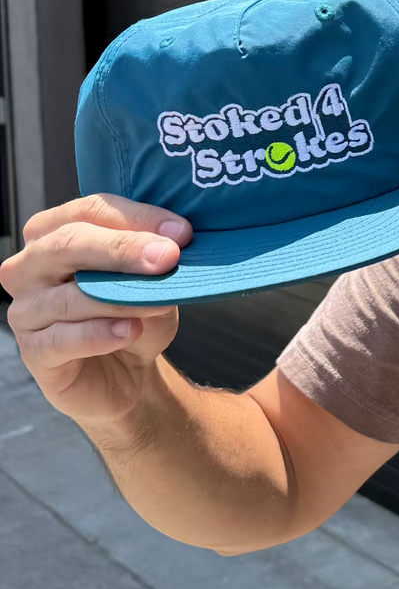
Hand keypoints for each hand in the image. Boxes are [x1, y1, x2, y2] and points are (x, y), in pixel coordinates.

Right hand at [1, 195, 190, 432]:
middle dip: (122, 248)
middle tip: (168, 257)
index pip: (89, 211)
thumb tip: (175, 239)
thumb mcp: (152, 281)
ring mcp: (25, 310)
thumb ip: (155, 258)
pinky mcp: (33, 352)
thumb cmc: (132, 316)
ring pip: (70, 296)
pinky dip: (100, 334)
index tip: (182, 233)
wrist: (128, 378)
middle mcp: (28, 267)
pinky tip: (130, 331)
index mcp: (52, 233)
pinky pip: (62, 339)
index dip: (136, 218)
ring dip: (121, 298)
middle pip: (68, 244)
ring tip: (158, 303)